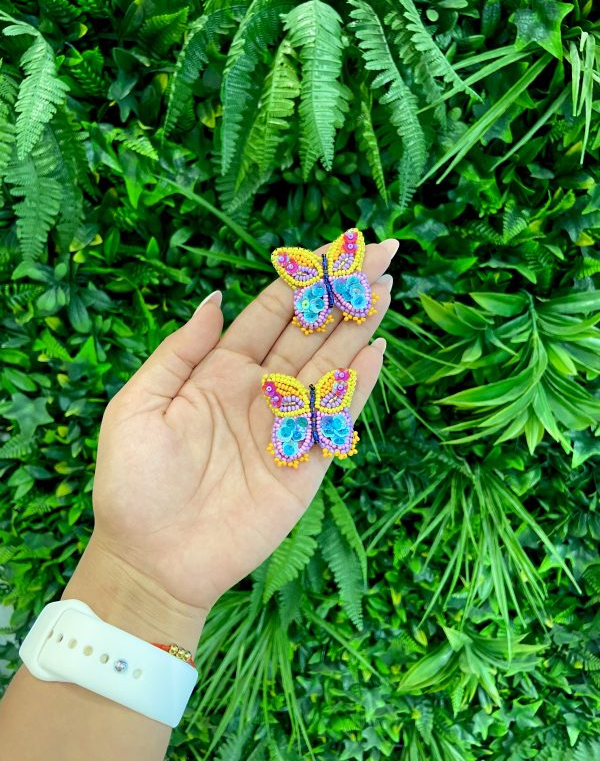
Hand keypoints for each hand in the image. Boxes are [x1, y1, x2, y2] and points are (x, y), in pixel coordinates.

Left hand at [89, 239, 396, 621]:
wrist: (151, 559)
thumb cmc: (134, 483)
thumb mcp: (140, 404)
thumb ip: (181, 351)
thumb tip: (215, 298)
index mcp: (220, 371)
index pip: (272, 312)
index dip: (304, 277)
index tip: (336, 245)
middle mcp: (259, 391)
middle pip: (311, 330)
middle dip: (344, 290)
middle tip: (382, 250)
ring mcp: (285, 426)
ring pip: (330, 365)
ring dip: (359, 327)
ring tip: (386, 288)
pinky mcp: (304, 465)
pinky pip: (335, 418)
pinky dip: (358, 386)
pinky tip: (377, 351)